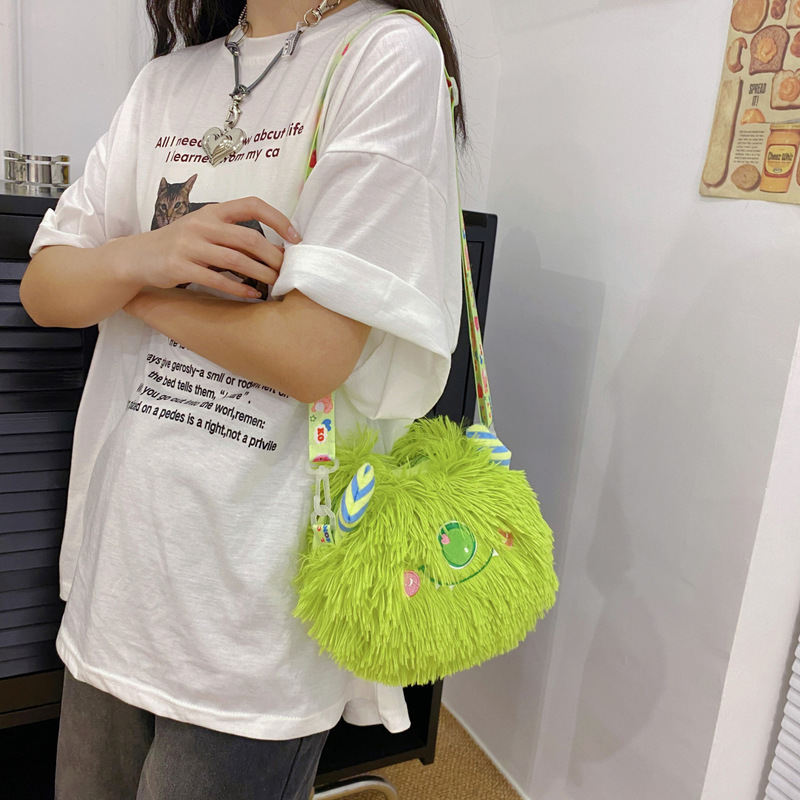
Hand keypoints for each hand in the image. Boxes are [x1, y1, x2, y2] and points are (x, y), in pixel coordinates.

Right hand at [106, 197, 300, 299]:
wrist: (136, 257)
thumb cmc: (178, 245)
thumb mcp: (204, 230)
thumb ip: (232, 235)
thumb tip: (274, 249)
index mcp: (212, 211)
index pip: (251, 205)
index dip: (278, 219)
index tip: (295, 238)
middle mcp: (202, 224)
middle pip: (248, 237)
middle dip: (273, 256)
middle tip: (287, 271)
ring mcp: (189, 245)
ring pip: (235, 259)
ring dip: (260, 273)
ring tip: (275, 284)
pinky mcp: (179, 267)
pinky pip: (216, 279)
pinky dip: (238, 288)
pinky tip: (251, 295)